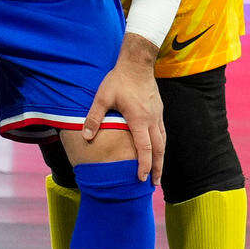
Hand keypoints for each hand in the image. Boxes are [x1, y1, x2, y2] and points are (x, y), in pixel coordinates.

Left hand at [81, 43, 165, 178]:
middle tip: (154, 184)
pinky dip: (161, 146)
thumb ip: (94, 117)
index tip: (141, 178)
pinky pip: (162, 133)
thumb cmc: (118, 80)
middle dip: (157, 168)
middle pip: (159, 150)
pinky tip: (157, 150)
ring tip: (158, 172)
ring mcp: (158, 116)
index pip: (144, 148)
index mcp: (139, 120)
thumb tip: (86, 135)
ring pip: (163, 142)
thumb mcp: (102, 98)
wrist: (137, 64)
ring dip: (161, 158)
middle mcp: (152, 120)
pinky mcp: (158, 111)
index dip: (144, 165)